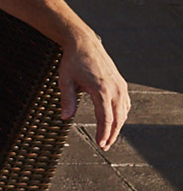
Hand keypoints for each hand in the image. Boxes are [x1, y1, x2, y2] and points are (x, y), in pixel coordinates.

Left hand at [61, 32, 130, 149]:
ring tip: (108, 138)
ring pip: (123, 113)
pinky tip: (115, 122)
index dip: (103, 133)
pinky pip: (125, 104)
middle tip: (104, 147)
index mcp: (101, 90)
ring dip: (117, 127)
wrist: (84, 43)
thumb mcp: (65, 80)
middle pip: (118, 119)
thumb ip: (67, 100)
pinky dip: (121, 115)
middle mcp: (115, 89)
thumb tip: (65, 118)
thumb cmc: (73, 61)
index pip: (106, 118)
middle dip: (111, 134)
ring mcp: (121, 86)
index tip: (100, 144)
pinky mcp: (121, 84)